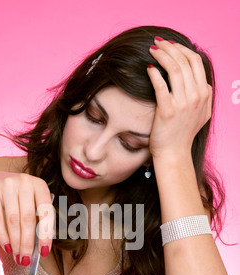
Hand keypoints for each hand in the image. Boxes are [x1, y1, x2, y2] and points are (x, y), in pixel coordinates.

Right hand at [0, 171, 53, 263]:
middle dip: (28, 243)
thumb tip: (42, 248)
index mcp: (40, 185)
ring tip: (17, 256)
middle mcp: (24, 182)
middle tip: (26, 260)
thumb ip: (38, 219)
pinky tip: (7, 247)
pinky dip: (3, 235)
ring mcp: (7, 184)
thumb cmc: (17, 198)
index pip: (46, 212)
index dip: (46, 234)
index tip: (44, 252)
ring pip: (13, 220)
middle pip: (28, 218)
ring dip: (16, 242)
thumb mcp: (31, 202)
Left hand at [147, 37, 212, 162]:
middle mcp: (196, 96)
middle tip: (157, 42)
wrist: (174, 153)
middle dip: (170, 47)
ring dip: (162, 55)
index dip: (182, 49)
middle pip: (184, 61)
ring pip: (174, 69)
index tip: (170, 45)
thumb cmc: (183, 134)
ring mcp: (183, 103)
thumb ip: (204, 96)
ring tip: (152, 50)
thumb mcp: (203, 114)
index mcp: (204, 93)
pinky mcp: (168, 110)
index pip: (195, 61)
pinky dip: (155, 73)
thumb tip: (202, 82)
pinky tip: (149, 68)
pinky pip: (161, 85)